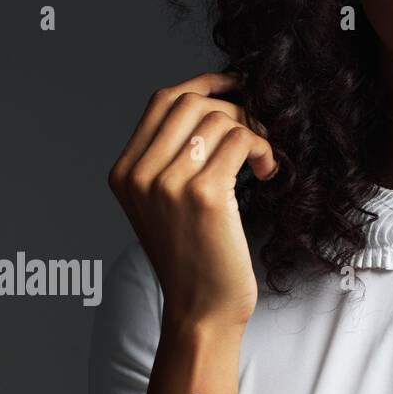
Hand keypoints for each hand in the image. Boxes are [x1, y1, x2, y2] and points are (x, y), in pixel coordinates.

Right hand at [108, 71, 276, 329]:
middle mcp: (139, 174)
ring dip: (254, 131)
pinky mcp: (204, 194)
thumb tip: (217, 100)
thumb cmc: (197, 255)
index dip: (206, 83)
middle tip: (259, 132)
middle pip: (192, 102)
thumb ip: (176, 155)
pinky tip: (267, 172)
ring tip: (262, 160)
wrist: (202, 309)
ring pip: (220, 118)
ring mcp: (168, 183)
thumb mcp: (168, 201)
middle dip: (235, 107)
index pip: (163, 99)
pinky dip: (263, 148)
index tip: (239, 86)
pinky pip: (242, 140)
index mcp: (125, 171)